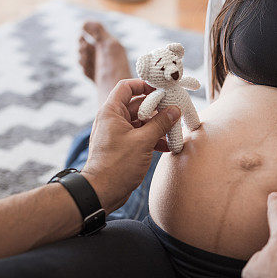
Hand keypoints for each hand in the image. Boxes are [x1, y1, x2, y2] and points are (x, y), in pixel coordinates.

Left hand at [81, 79, 179, 210]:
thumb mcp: (143, 141)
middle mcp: (113, 119)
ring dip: (158, 125)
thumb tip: (174, 109)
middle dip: (157, 108)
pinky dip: (153, 137)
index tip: (162, 90)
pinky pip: (140, 135)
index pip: (127, 87)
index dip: (144, 85)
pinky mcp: (123, 146)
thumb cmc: (117, 165)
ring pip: (141, 121)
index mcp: (111, 112)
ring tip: (174, 130)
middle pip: (138, 104)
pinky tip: (168, 145)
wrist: (102, 191)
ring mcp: (118, 133)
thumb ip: (160, 123)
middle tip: (174, 112)